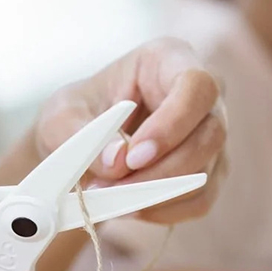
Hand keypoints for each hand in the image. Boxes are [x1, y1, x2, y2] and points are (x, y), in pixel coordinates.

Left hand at [32, 38, 225, 223]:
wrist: (81, 142)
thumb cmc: (77, 114)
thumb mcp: (61, 116)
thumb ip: (82, 134)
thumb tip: (116, 161)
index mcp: (169, 59)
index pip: (196, 85)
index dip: (172, 123)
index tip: (133, 156)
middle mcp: (202, 95)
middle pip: (210, 133)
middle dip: (162, 169)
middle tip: (114, 187)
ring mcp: (210, 134)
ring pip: (206, 170)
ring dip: (157, 194)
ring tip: (110, 197)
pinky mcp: (209, 171)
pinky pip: (199, 199)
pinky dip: (163, 210)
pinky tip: (130, 207)